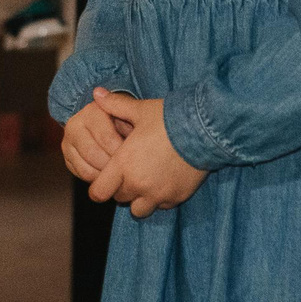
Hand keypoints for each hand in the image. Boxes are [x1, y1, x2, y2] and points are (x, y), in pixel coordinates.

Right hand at [60, 89, 132, 181]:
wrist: (106, 123)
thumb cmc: (123, 120)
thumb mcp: (130, 115)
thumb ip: (132, 120)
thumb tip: (136, 133)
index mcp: (91, 112)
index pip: (106, 138)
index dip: (122, 152)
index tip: (134, 158)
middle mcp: (74, 126)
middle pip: (93, 154)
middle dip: (112, 166)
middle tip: (126, 171)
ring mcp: (67, 143)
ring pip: (86, 169)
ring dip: (105, 176)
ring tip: (119, 175)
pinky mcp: (67, 158)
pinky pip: (82, 176)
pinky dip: (97, 179)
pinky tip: (109, 176)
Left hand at [88, 92, 207, 217]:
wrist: (204, 130)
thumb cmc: (169, 118)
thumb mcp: (140, 110)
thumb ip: (115, 105)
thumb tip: (96, 92)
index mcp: (124, 164)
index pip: (99, 192)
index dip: (98, 188)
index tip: (103, 181)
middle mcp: (138, 184)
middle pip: (118, 198)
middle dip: (120, 188)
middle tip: (129, 173)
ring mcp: (158, 194)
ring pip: (138, 209)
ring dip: (138, 199)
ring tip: (145, 182)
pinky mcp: (175, 198)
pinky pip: (160, 206)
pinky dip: (159, 198)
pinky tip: (164, 182)